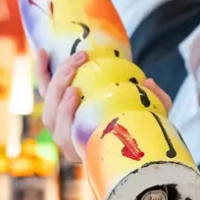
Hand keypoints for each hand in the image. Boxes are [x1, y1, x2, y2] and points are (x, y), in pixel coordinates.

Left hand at [36, 49, 170, 163]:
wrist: (130, 129)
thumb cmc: (141, 125)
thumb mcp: (155, 116)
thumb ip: (157, 102)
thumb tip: (148, 82)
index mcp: (84, 148)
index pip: (65, 135)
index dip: (65, 114)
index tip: (75, 91)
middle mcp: (67, 140)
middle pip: (52, 116)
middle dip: (60, 87)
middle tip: (77, 65)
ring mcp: (59, 125)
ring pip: (47, 103)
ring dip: (57, 78)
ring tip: (75, 59)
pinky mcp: (57, 107)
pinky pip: (44, 90)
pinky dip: (42, 71)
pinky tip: (42, 51)